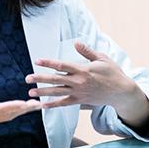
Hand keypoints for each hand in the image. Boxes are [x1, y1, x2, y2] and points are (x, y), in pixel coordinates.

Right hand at [0, 79, 42, 147]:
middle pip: (9, 114)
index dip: (15, 106)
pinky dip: (13, 112)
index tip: (27, 103)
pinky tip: (19, 109)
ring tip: (35, 106)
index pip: (0, 109)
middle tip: (39, 105)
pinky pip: (2, 117)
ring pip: (7, 116)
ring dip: (21, 111)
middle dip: (24, 109)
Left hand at [25, 42, 148, 127]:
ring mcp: (79, 93)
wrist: (121, 92)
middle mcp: (78, 82)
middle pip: (55, 79)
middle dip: (40, 79)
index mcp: (83, 70)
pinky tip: (43, 105)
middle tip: (27, 78)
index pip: (62, 65)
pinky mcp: (80, 101)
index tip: (37, 60)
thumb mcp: (102, 58)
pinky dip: (53, 105)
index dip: (48, 62)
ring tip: (30, 92)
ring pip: (57, 92)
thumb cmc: (112, 73)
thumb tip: (76, 42)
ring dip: (43, 92)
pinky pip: (64, 103)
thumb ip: (87, 51)